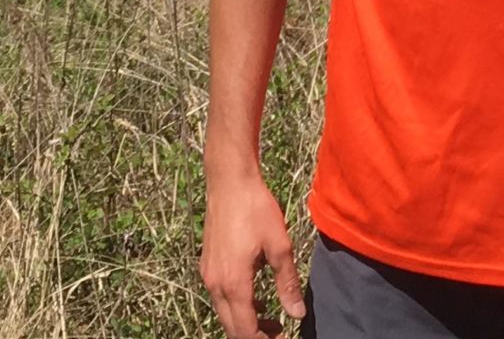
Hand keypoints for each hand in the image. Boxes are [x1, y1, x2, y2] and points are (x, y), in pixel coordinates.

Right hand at [200, 174, 304, 337]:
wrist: (229, 181)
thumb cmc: (255, 209)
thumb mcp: (279, 246)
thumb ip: (286, 283)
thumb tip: (296, 314)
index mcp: (233, 283)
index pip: (245, 330)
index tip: (282, 337)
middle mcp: (215, 284)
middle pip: (231, 327)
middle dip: (254, 336)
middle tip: (278, 332)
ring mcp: (208, 274)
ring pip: (224, 314)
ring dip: (245, 322)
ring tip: (271, 319)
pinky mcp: (207, 264)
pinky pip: (220, 297)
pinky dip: (236, 306)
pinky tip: (256, 296)